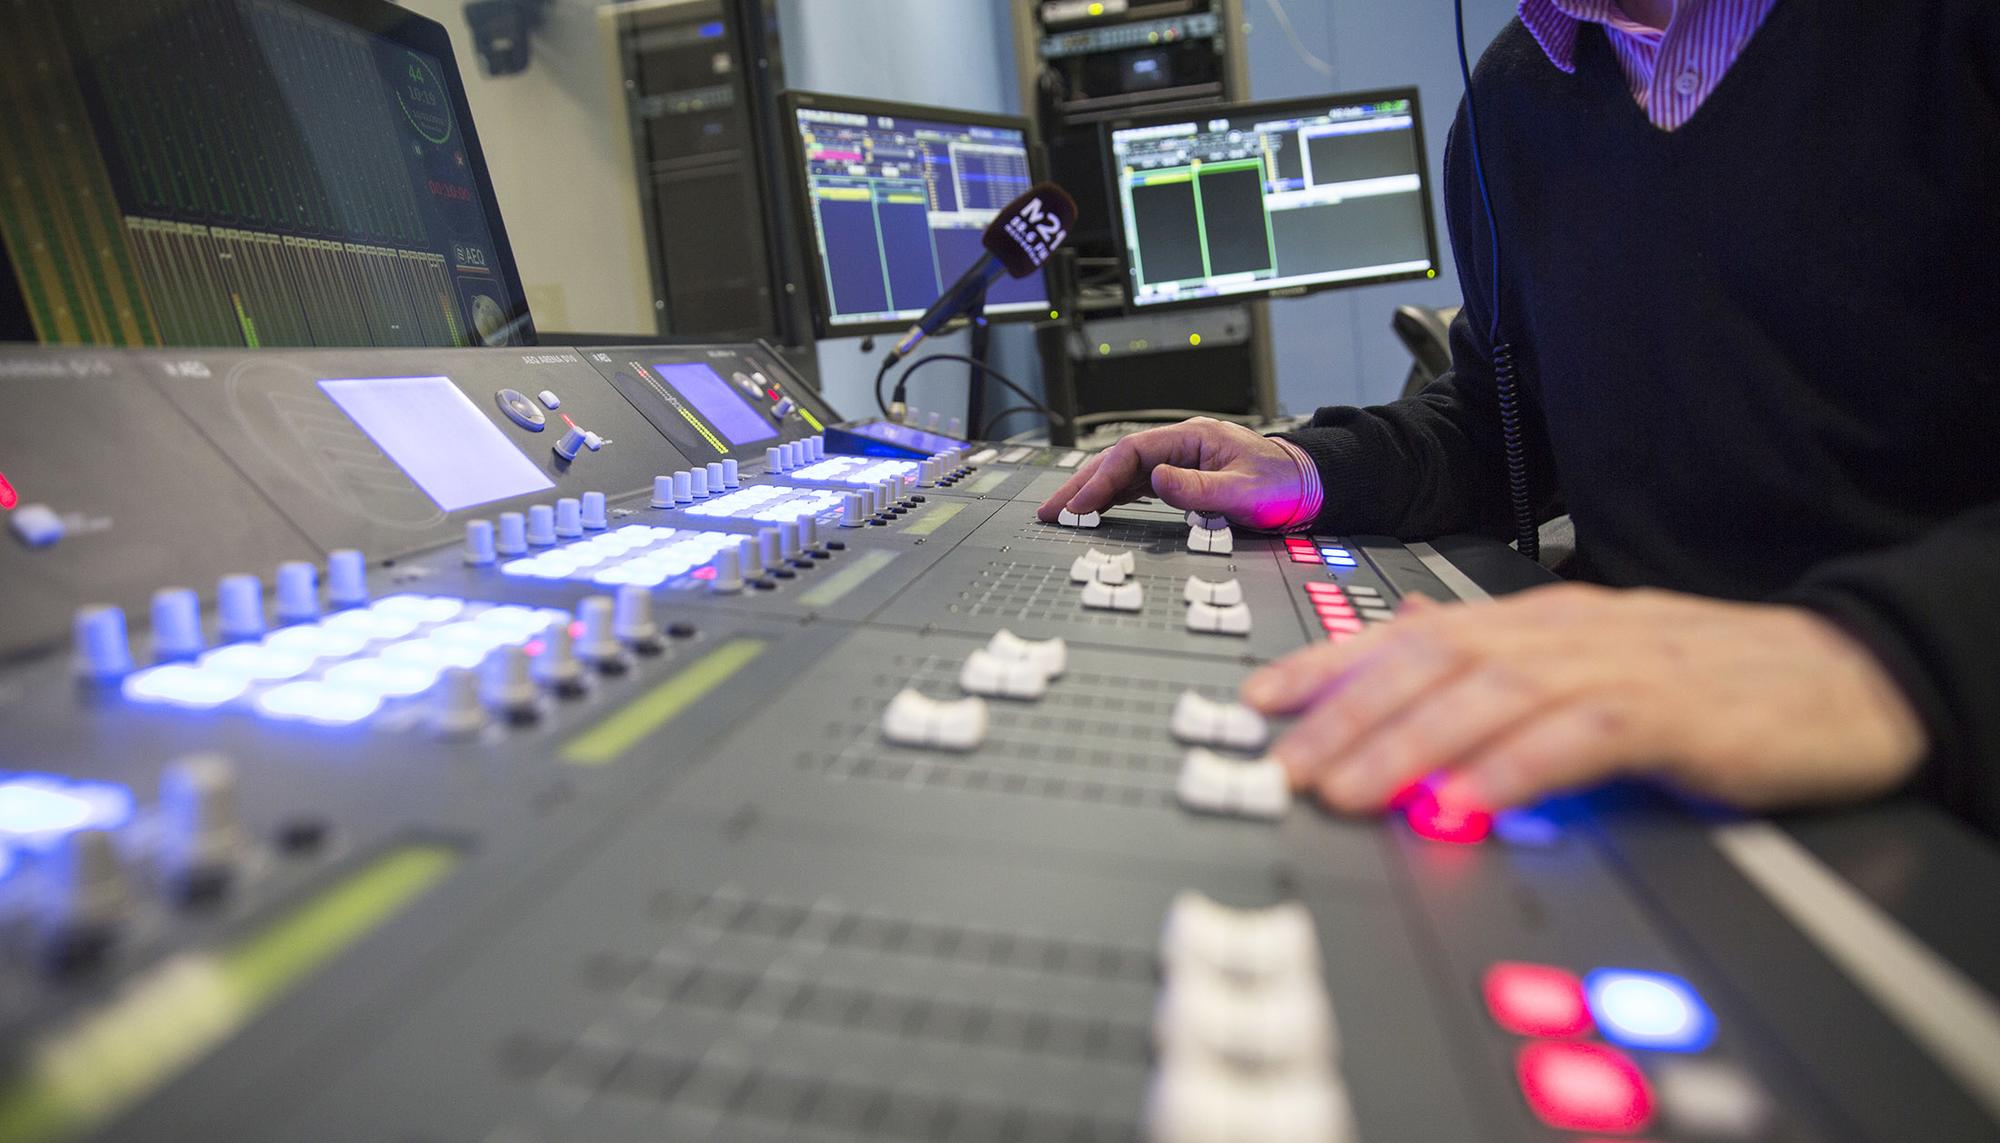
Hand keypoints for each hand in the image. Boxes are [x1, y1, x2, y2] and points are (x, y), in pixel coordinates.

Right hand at [1035, 417, 1304, 529]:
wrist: (1307, 486)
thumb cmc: (1282, 485)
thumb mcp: (1244, 491)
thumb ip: (1198, 488)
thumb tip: (1155, 481)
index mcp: (1193, 438)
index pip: (1132, 453)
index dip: (1102, 478)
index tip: (1081, 505)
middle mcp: (1180, 445)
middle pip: (1118, 458)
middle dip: (1082, 484)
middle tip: (1051, 510)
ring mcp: (1178, 460)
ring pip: (1123, 472)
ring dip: (1092, 491)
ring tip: (1063, 512)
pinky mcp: (1181, 477)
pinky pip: (1137, 485)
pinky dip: (1112, 497)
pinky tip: (1096, 510)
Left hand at [1240, 584, 1927, 815]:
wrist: (1846, 676)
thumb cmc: (1711, 674)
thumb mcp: (1589, 661)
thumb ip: (1501, 668)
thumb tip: (1407, 666)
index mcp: (1538, 620)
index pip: (1409, 631)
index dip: (1329, 664)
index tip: (1261, 702)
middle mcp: (1564, 633)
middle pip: (1434, 661)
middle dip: (1349, 714)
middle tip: (1286, 763)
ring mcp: (1618, 668)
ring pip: (1490, 694)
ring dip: (1409, 744)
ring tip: (1349, 789)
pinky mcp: (1672, 716)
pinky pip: (1577, 739)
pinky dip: (1513, 770)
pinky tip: (1462, 802)